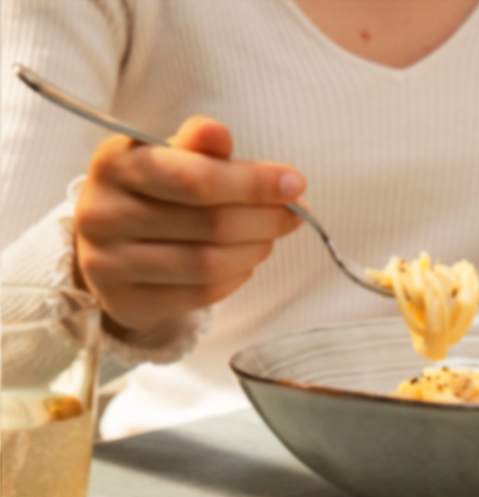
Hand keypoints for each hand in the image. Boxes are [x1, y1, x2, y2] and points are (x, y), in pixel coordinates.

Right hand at [74, 117, 304, 334]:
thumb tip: (221, 135)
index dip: (253, 183)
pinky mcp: (127, 302)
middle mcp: (105, 214)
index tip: (295, 184)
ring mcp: (111, 263)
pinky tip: (244, 264)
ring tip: (268, 240)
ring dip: (253, 251)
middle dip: (263, 219)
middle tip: (292, 216)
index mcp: (115, 164)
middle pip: (209, 223)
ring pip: (207, 263)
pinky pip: (200, 294)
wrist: (107, 248)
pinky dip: (235, 279)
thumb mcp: (166, 157)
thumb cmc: (150, 194)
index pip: (197, 178)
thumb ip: (197, 146)